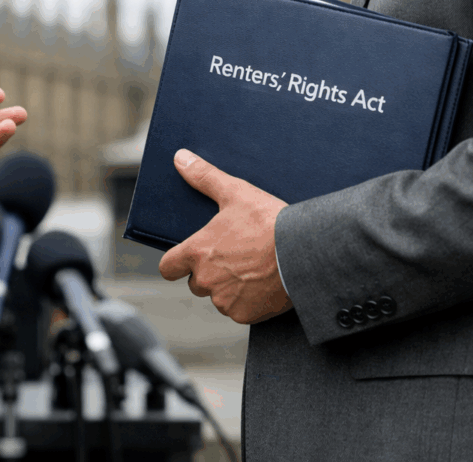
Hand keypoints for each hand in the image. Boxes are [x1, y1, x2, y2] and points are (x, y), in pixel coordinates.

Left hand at [159, 149, 292, 324]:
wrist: (304, 252)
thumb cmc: (268, 221)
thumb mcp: (235, 192)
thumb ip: (203, 177)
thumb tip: (180, 157)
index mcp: (197, 252)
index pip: (167, 267)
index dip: (176, 262)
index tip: (186, 258)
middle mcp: (206, 279)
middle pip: (195, 282)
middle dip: (208, 272)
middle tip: (232, 256)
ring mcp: (225, 300)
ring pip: (218, 297)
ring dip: (228, 287)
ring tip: (250, 267)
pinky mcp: (245, 315)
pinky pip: (238, 310)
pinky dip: (247, 301)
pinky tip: (261, 284)